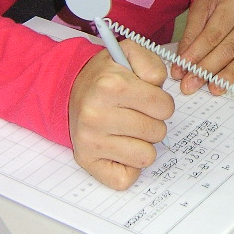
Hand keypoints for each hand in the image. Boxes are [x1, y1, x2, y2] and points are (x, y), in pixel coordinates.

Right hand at [68, 40, 173, 189]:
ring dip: (142, 143)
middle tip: (135, 113)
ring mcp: (90, 140)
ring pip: (146, 156)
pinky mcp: (86, 161)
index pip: (164, 106)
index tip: (147, 98)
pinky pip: (126, 178)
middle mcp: (96, 114)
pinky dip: (128, 166)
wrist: (69, 90)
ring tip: (127, 129)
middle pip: (158, 132)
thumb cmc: (105, 77)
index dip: (161, 102)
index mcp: (110, 85)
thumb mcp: (129, 55)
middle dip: (152, 122)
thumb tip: (158, 85)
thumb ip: (152, 63)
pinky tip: (119, 147)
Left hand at [174, 0, 233, 94]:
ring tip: (215, 88)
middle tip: (192, 84)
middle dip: (209, 69)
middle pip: (231, 47)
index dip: (196, 54)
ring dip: (231, 75)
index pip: (214, 34)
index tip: (182, 70)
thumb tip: (182, 62)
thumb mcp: (201, 5)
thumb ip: (192, 34)